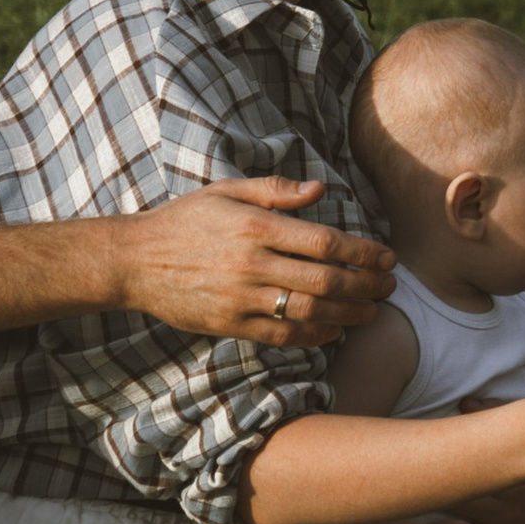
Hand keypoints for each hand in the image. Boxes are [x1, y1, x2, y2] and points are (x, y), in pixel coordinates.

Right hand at [115, 178, 394, 347]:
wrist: (135, 261)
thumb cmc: (185, 220)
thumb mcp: (227, 192)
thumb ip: (276, 191)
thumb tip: (321, 188)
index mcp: (255, 226)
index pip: (324, 242)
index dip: (363, 252)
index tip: (386, 257)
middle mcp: (251, 264)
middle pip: (324, 280)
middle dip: (365, 285)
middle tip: (389, 286)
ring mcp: (240, 298)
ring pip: (308, 311)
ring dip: (348, 314)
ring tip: (372, 311)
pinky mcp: (230, 325)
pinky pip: (281, 335)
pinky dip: (314, 335)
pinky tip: (334, 331)